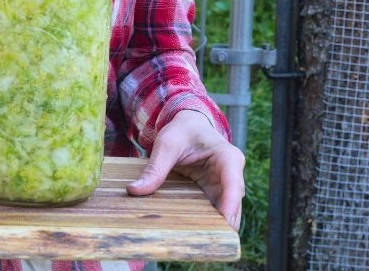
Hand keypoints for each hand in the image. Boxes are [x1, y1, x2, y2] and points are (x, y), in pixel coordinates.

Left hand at [126, 109, 245, 229]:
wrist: (189, 126)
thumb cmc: (182, 131)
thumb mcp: (167, 144)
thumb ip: (155, 167)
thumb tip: (135, 190)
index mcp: (228, 158)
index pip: (234, 184)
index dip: (231, 205)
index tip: (226, 224)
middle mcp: (232, 175)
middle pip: (232, 205)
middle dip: (222, 224)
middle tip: (206, 241)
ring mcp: (225, 188)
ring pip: (225, 213)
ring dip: (213, 227)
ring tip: (197, 241)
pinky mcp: (215, 196)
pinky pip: (213, 213)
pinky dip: (205, 223)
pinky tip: (191, 234)